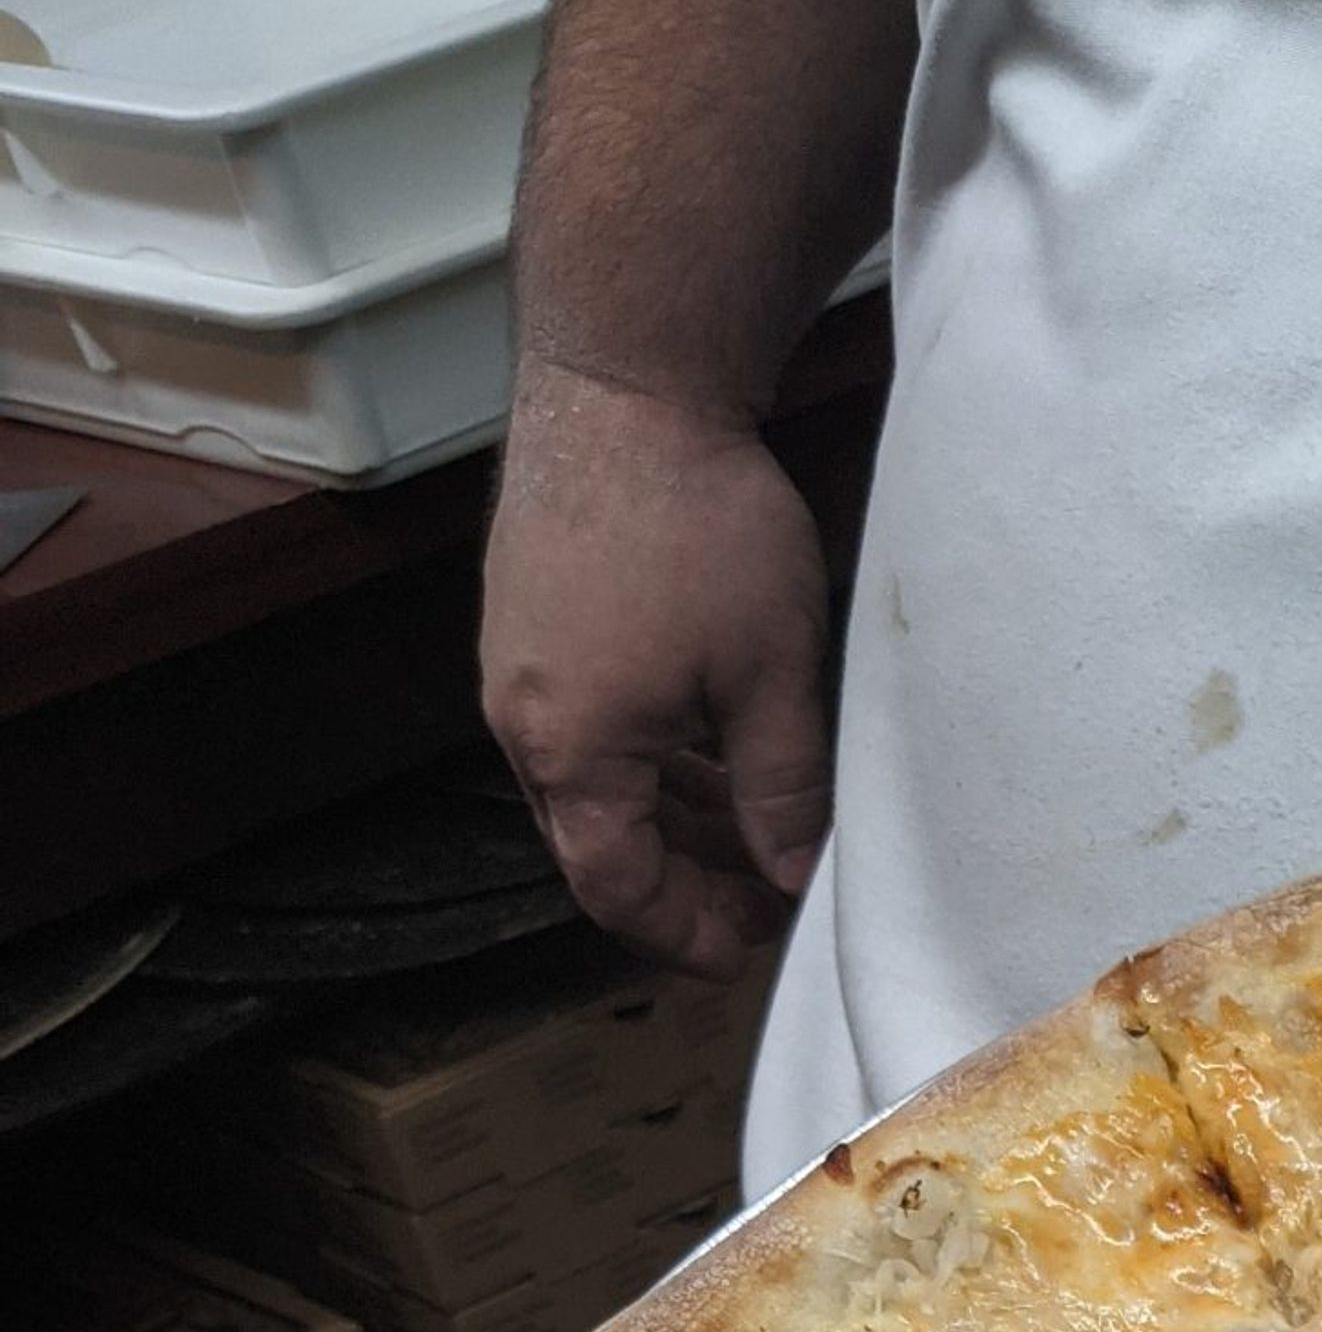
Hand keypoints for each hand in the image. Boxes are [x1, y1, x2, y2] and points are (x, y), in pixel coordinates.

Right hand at [481, 360, 835, 978]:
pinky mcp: (531, 621)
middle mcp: (522, 720)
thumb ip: (782, 793)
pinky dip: (648, 762)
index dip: (684, 936)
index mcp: (574, 752)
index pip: (615, 891)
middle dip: (684, 885)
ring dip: (670, 823)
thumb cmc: (699, 524)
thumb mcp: (770, 676)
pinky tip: (713, 759)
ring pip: (593, 787)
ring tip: (756, 835)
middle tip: (768, 897)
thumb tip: (793, 877)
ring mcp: (517, 667)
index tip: (749, 950)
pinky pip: (586, 727)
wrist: (623, 381)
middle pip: (596, 846)